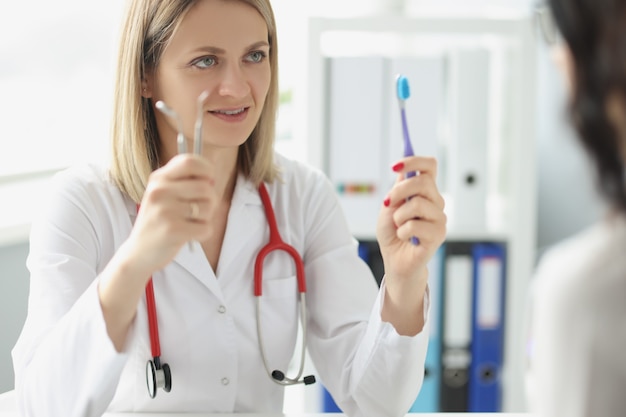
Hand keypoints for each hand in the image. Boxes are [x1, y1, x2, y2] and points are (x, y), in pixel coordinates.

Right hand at [125, 153, 217, 274]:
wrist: (139, 252)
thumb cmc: (159, 221)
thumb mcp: (164, 195)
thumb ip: (186, 182)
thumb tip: (212, 179)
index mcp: (158, 178)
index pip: (189, 161)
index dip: (206, 169)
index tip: (209, 180)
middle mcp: (159, 191)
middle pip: (205, 187)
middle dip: (211, 200)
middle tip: (200, 210)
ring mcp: (165, 210)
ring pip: (208, 208)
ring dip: (206, 218)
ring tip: (189, 223)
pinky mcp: (172, 230)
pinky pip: (206, 228)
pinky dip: (203, 234)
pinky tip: (188, 235)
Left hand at [376, 156, 446, 284]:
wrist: (395, 260)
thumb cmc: (393, 234)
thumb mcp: (389, 206)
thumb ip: (398, 188)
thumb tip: (403, 168)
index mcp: (425, 192)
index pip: (430, 166)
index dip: (414, 161)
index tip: (395, 166)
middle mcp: (436, 203)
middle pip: (423, 181)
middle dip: (399, 190)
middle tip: (387, 203)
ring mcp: (439, 218)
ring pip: (417, 203)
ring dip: (399, 216)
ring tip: (399, 226)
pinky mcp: (438, 235)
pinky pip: (415, 225)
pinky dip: (402, 231)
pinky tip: (405, 238)